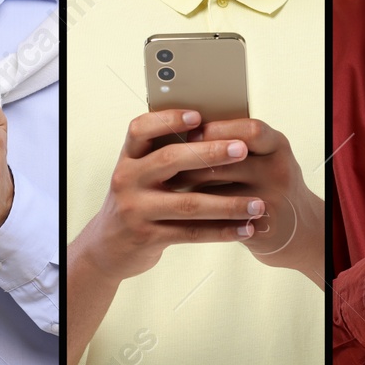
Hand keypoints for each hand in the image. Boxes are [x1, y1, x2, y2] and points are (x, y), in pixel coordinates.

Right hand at [72, 110, 262, 283]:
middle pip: (169, 160)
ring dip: (227, 204)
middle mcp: (127, 179)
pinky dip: (221, 231)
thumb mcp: (139, 175)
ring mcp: (135, 209)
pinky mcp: (147, 237)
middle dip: (210, 153)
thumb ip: (164, 156)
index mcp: (128, 158)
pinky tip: (244, 229)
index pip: (141, 129)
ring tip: (258, 204)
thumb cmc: (136, 203)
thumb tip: (214, 132)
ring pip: (187, 203)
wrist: (107, 248)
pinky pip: (190, 232)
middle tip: (242, 149)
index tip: (198, 116)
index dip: (168, 119)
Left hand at [166, 119, 324, 283]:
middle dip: (193, 158)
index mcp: (277, 145)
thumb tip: (183, 129)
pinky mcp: (261, 226)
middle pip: (229, 158)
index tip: (192, 132)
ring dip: (189, 185)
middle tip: (166, 160)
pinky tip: (182, 208)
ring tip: (168, 182)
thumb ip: (234, 143)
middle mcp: (279, 169)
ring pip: (219, 188)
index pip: (249, 129)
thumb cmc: (268, 186)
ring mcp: (272, 199)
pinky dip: (198, 211)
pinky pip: (219, 217)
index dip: (218, 129)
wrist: (296, 231)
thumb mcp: (263, 159)